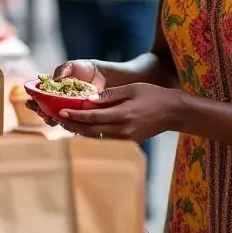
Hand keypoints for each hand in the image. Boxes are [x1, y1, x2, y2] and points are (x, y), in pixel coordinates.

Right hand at [26, 60, 105, 126]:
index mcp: (54, 89)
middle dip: (39, 111)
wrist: (106, 76)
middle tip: (39, 110)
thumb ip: (62, 69)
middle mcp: (59, 101)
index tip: (30, 102)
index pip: (39, 96)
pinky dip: (67, 124)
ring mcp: (69, 110)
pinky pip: (72, 124)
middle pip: (44, 109)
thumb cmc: (87, 69)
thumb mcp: (73, 66)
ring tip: (49, 118)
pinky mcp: (80, 117)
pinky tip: (64, 122)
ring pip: (56, 118)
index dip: (33, 100)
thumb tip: (53, 79)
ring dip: (50, 119)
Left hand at [57, 82, 180, 140]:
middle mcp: (123, 131)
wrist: (173, 112)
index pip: (93, 117)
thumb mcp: (131, 89)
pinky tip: (84, 128)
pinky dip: (93, 135)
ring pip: (96, 138)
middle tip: (58, 119)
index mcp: (123, 115)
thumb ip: (109, 95)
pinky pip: (106, 140)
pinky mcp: (129, 143)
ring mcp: (126, 139)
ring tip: (67, 124)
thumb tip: (88, 99)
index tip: (62, 112)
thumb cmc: (153, 96)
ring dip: (81, 131)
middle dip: (73, 125)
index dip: (75, 115)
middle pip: (91, 131)